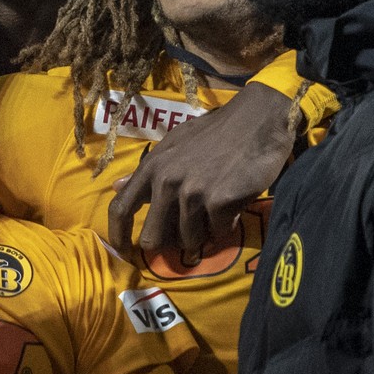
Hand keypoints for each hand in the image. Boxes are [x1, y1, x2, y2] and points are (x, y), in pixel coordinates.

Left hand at [108, 83, 293, 262]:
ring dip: (203, 233)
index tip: (124, 252)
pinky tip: (233, 205)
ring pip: (189, 240)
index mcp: (152, 167)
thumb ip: (146, 170)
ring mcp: (193, 193)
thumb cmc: (215, 133)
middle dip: (169, 243)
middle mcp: (167, 182)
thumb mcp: (174, 144)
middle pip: (152, 238)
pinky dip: (226, 225)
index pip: (120, 209)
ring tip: (215, 211)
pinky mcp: (219, 202)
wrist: (257, 121)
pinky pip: (218, 233)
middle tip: (186, 236)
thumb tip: (115, 186)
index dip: (117, 236)